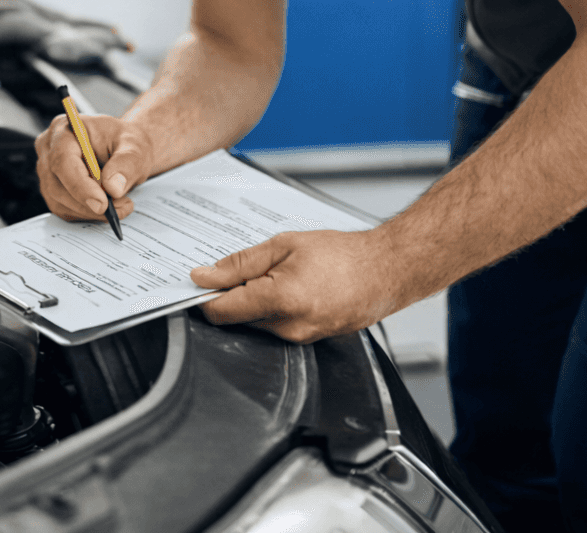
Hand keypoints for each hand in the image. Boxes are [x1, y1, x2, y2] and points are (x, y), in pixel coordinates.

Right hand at [34, 113, 151, 223]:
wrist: (124, 150)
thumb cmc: (125, 142)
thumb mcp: (134, 146)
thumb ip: (126, 164)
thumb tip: (113, 188)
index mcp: (63, 129)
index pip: (62, 160)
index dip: (80, 185)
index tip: (102, 203)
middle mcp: (48, 149)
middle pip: (57, 185)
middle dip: (89, 203)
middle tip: (121, 206)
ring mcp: (47, 172)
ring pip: (60, 202)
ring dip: (91, 211)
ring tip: (121, 204)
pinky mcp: (52, 190)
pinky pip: (65, 210)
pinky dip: (88, 214)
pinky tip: (108, 206)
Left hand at [189, 229, 406, 342]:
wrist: (387, 270)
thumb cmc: (344, 254)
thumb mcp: (284, 245)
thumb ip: (240, 264)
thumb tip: (205, 276)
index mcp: (279, 300)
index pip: (220, 311)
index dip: (204, 296)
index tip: (199, 281)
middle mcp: (288, 327)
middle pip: (237, 318)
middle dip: (233, 294)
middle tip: (247, 267)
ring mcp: (300, 338)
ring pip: (256, 323)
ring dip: (255, 301)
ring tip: (279, 273)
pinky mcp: (309, 341)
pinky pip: (277, 327)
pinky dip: (274, 308)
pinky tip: (292, 286)